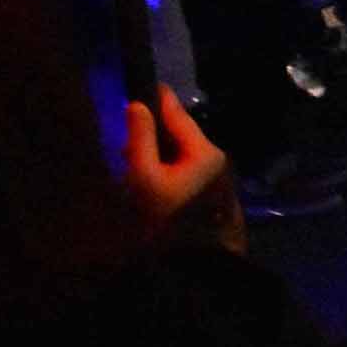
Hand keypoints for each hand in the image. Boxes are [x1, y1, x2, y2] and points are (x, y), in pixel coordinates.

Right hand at [124, 87, 230, 226]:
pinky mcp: (210, 191)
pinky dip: (168, 163)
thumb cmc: (165, 219)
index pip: (179, 115)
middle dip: (156, 126)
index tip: (144, 83)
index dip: (159, 98)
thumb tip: (138, 104)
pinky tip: (150, 171)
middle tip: (129, 120)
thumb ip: (141, 139)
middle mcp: (217, 158)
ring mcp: (217, 176)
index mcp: (206, 151)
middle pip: (182, 132)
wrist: (192, 263)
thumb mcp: (145, 177)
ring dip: (160, 146)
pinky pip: (186, 167)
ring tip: (133, 147)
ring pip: (183, 150)